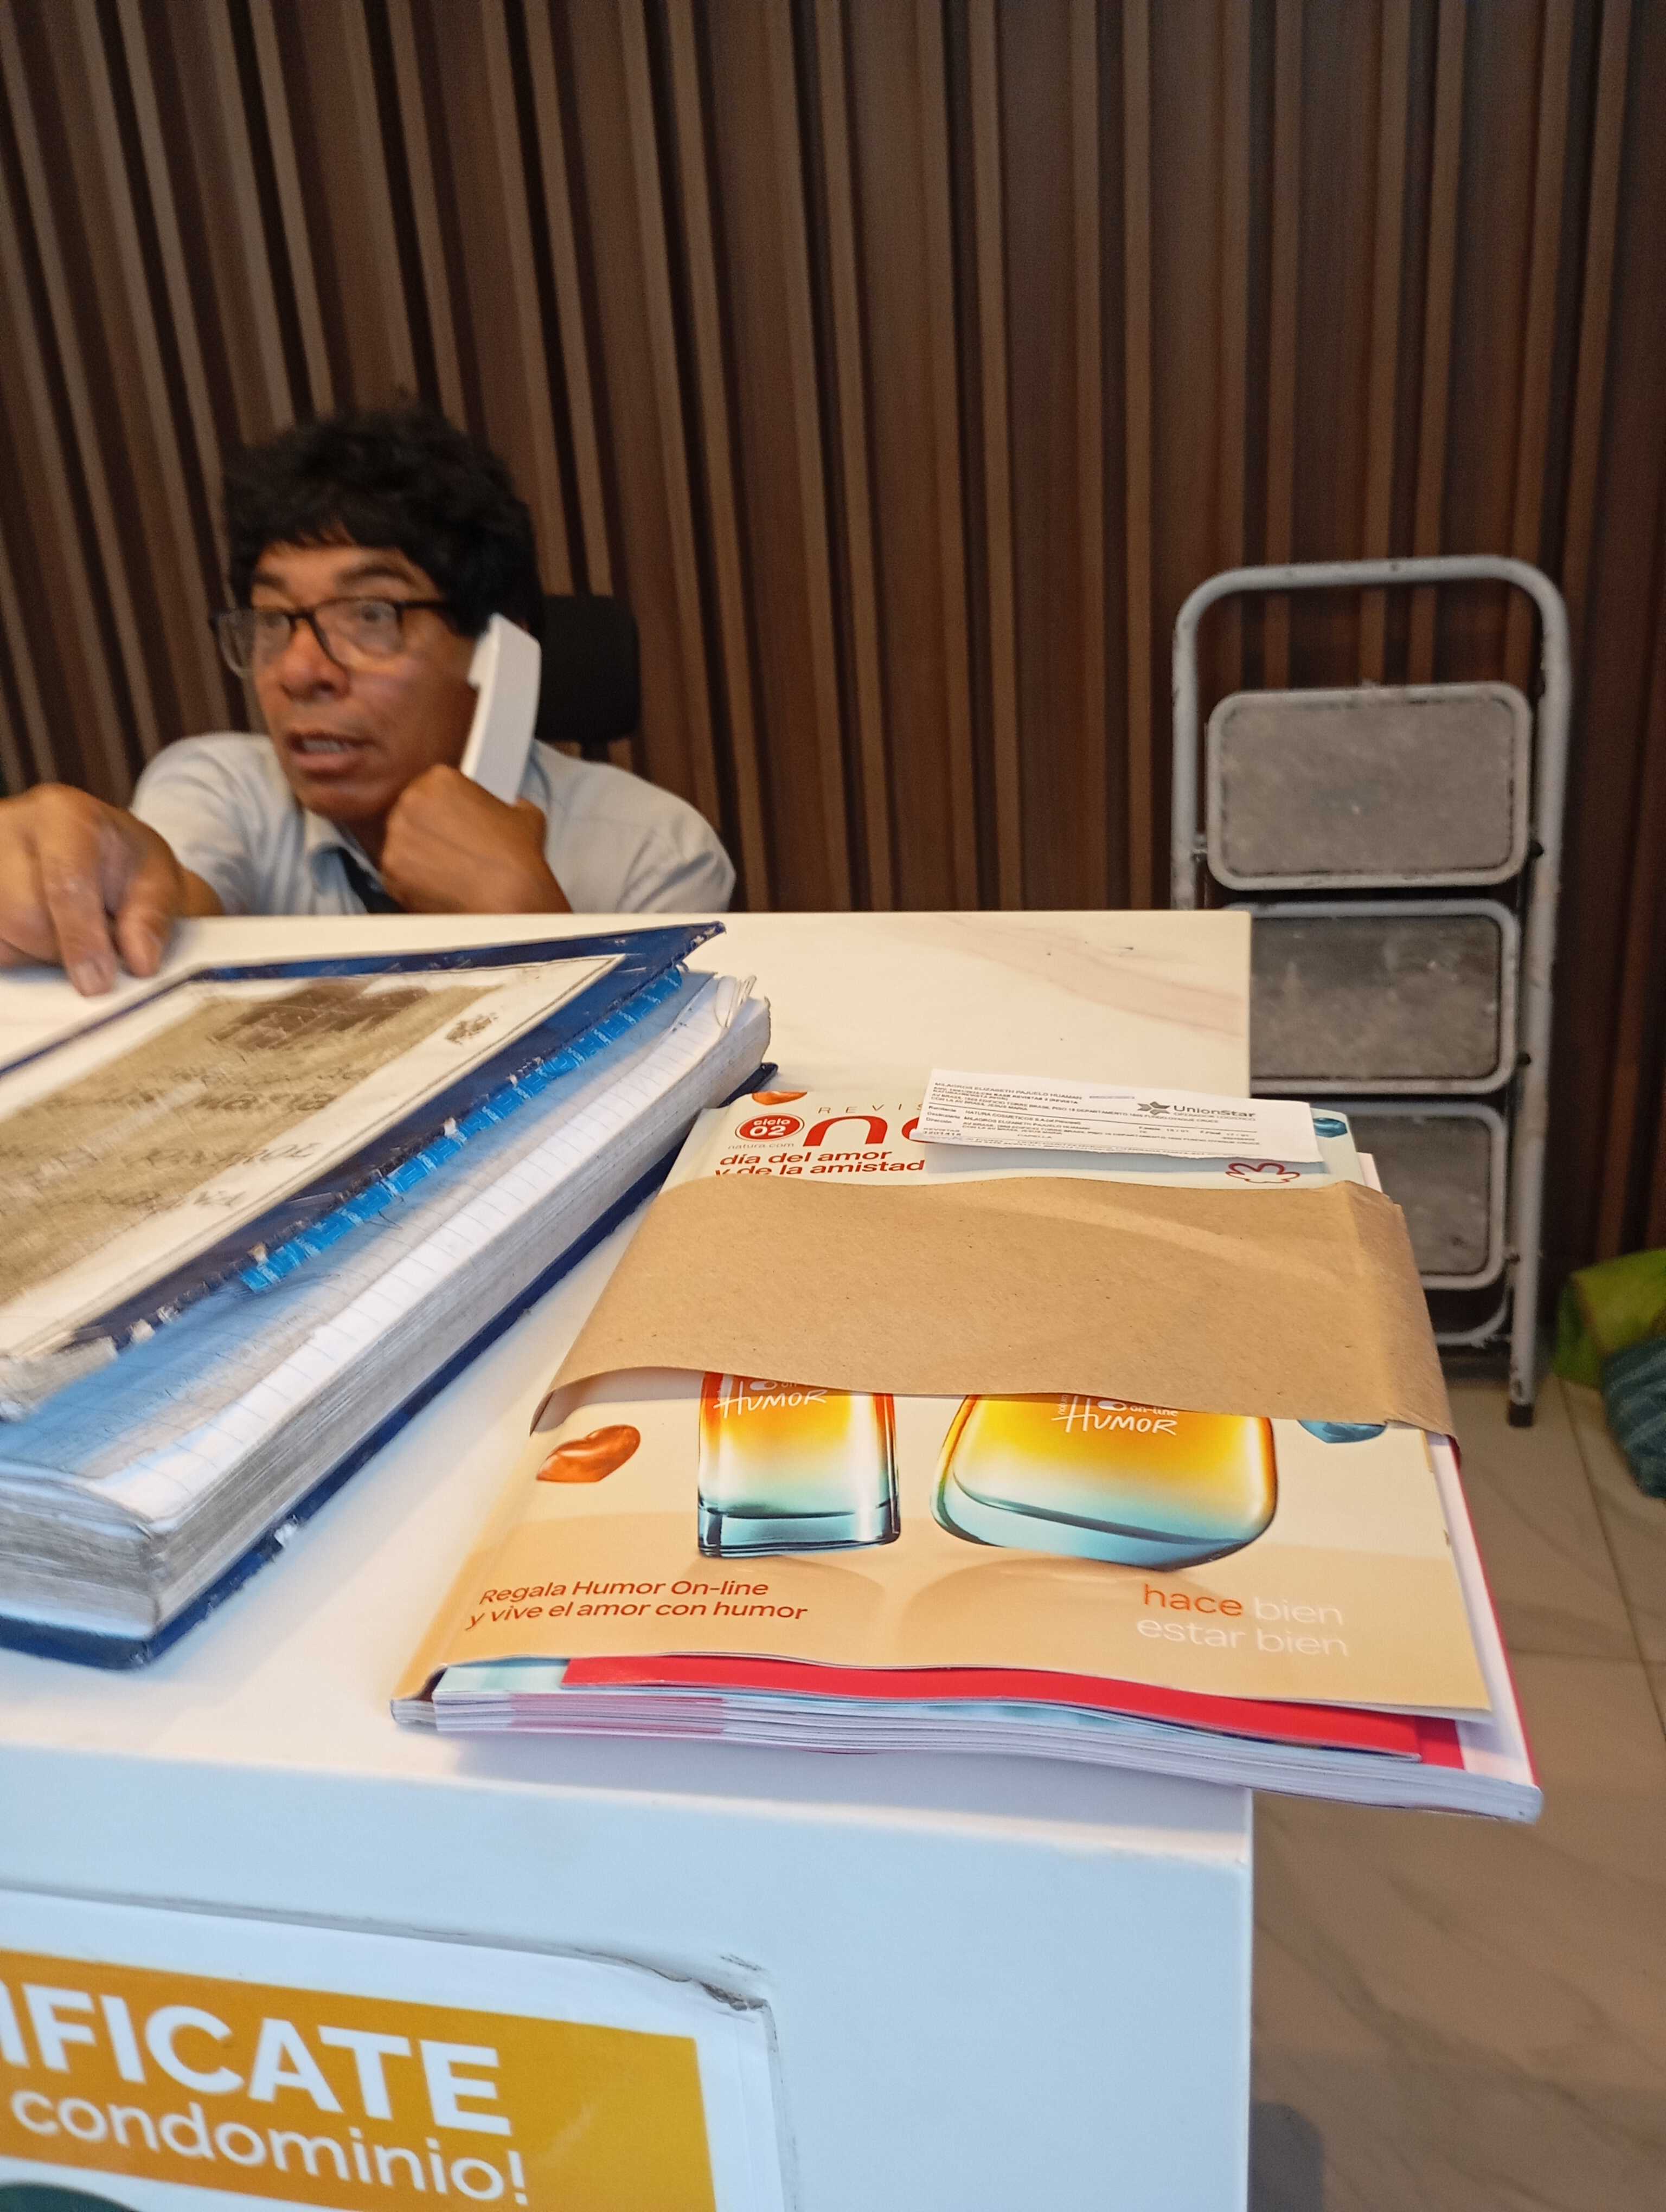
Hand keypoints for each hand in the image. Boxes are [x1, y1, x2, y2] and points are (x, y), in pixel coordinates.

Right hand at [0, 784, 189, 993]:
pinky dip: (18, 953)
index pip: (64, 882)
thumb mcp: (160, 880)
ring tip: (69, 932)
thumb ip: (153, 918)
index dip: (81, 939)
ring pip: (2, 934)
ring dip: (39, 953)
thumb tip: (140, 961)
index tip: (97, 983)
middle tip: (96, 947)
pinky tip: (39, 936)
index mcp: (64, 815)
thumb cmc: (127, 864)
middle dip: (64, 949)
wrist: (97, 852)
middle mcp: (9, 827)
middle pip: (24, 915)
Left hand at [379, 763, 570, 914]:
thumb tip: (514, 809)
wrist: (508, 901)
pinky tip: (439, 885)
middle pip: (411, 812)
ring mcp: (397, 838)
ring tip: (448, 868)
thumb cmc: (516, 859)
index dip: (445, 806)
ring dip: (419, 854)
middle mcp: (412, 803)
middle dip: (428, 828)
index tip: (453, 819)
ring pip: (402, 843)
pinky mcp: (390, 871)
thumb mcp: (525, 816)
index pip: (432, 786)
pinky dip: (412, 880)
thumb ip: (509, 806)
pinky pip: (396, 873)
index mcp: (440, 780)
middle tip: (452, 846)